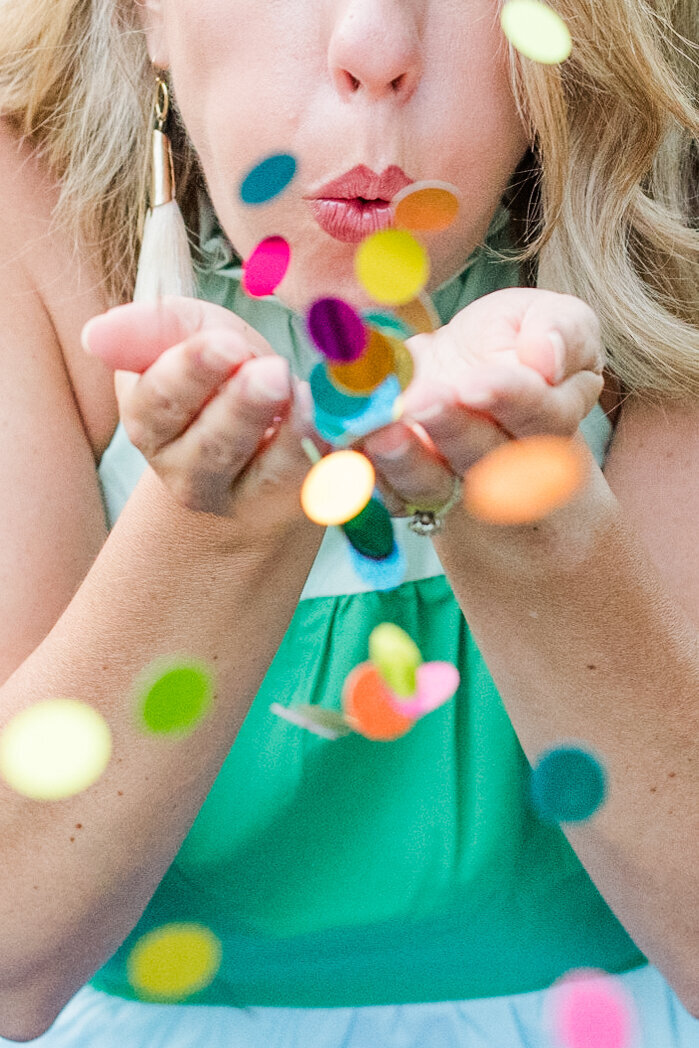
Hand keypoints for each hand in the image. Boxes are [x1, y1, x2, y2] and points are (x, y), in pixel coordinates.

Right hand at [82, 297, 318, 525]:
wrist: (264, 443)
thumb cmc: (223, 377)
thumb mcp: (194, 336)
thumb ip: (155, 327)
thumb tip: (94, 335)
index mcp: (147, 416)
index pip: (158, 400)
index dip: (191, 370)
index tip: (227, 344)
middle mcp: (180, 466)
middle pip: (205, 442)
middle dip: (237, 404)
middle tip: (270, 372)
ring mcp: (229, 493)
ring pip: (250, 468)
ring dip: (271, 422)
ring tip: (288, 382)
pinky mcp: (279, 503)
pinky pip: (290, 476)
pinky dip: (304, 439)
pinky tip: (311, 405)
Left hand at [359, 288, 605, 515]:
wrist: (467, 374)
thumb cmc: (519, 342)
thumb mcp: (558, 319)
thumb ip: (564, 331)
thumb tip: (546, 360)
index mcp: (548, 420)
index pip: (538, 416)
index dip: (509, 399)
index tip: (474, 381)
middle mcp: (501, 462)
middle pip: (481, 458)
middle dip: (450, 430)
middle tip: (421, 400)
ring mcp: (448, 479)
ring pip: (428, 485)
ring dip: (400, 462)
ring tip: (377, 430)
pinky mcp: (402, 487)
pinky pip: (377, 487)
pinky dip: (352, 465)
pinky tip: (330, 432)